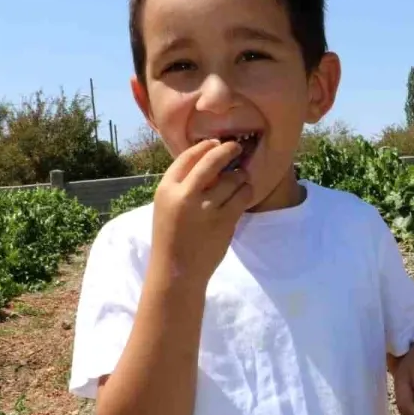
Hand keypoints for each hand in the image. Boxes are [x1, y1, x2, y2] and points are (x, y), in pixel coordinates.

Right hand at [149, 139, 254, 285]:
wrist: (177, 271)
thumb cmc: (172, 237)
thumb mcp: (167, 206)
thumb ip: (182, 185)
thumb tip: (207, 161)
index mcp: (166, 189)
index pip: (188, 156)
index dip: (205, 146)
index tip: (216, 143)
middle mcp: (185, 195)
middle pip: (211, 161)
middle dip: (227, 150)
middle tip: (237, 146)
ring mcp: (206, 208)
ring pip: (232, 179)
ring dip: (239, 175)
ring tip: (240, 178)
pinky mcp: (224, 221)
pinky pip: (242, 196)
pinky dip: (246, 191)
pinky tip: (245, 192)